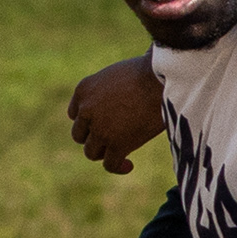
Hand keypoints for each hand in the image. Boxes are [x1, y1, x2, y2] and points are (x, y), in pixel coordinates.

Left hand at [67, 55, 164, 173]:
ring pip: (91, 152)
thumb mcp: (120, 74)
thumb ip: (113, 89)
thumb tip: (125, 99)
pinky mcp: (116, 144)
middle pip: (80, 134)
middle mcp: (86, 110)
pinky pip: (110, 164)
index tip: (103, 122)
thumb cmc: (150, 70)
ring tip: (122, 151)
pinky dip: (117, 167)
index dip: (89, 121)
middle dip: (94, 137)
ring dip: (105, 152)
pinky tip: (128, 165)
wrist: (161, 78)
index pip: (75, 113)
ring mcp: (99, 129)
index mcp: (84, 89)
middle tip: (114, 137)